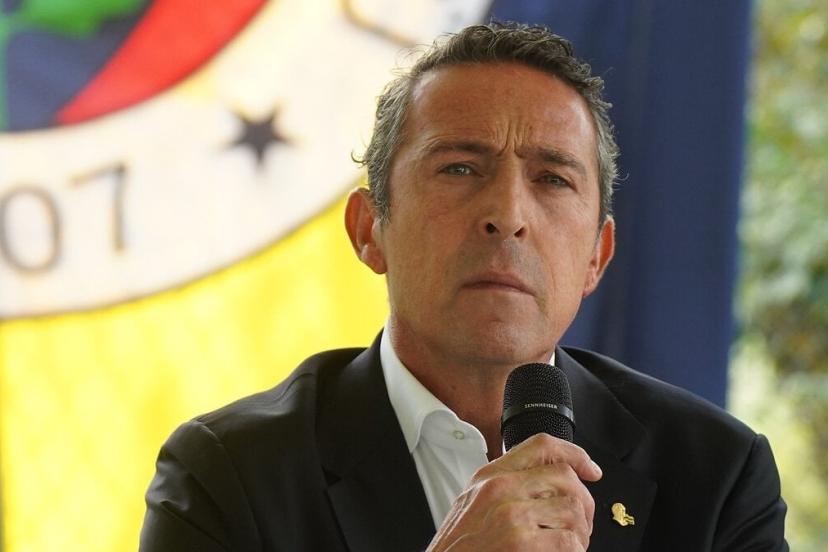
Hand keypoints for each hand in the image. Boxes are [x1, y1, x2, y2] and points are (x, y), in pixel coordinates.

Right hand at [426, 433, 601, 551]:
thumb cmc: (460, 547)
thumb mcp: (475, 503)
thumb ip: (508, 487)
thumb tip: (550, 484)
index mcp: (490, 476)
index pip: (542, 446)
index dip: (575, 454)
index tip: (591, 470)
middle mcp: (500, 488)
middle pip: (565, 477)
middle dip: (583, 503)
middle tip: (581, 525)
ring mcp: (511, 514)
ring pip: (572, 509)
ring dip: (580, 532)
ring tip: (569, 546)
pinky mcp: (520, 542)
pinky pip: (569, 541)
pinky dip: (574, 551)